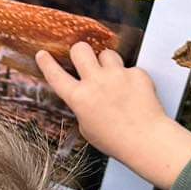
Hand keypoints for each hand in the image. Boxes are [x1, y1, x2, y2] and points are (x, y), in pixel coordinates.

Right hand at [34, 42, 190, 189]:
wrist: (147, 140)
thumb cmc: (117, 140)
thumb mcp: (87, 128)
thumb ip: (82, 107)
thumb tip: (84, 97)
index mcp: (79, 98)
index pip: (55, 75)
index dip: (46, 63)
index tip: (43, 55)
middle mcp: (95, 82)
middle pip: (80, 49)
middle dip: (79, 51)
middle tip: (84, 59)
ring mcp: (116, 75)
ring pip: (106, 53)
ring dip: (107, 63)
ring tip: (114, 79)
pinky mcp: (136, 73)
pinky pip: (129, 68)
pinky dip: (130, 78)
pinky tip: (134, 93)